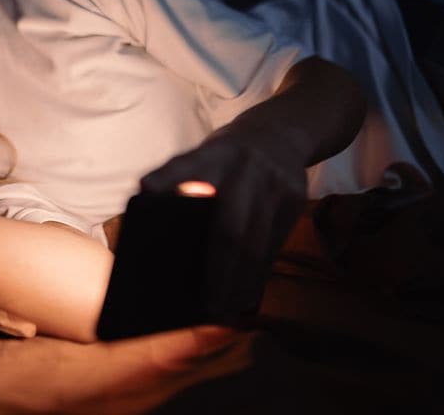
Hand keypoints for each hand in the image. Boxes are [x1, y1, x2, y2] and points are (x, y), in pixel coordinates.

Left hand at [140, 132, 307, 322]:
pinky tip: (246, 293)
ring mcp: (273, 182)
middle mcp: (243, 166)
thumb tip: (148, 219)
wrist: (279, 133)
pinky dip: (259, 272)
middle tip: (206, 305)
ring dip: (240, 281)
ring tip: (224, 309)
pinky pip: (275, 244)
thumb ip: (176, 181)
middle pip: (229, 226)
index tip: (149, 198)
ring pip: (256, 242)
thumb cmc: (225, 157)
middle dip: (217, 269)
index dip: (167, 182)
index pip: (183, 168)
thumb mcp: (200, 156)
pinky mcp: (295, 198)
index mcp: (211, 153)